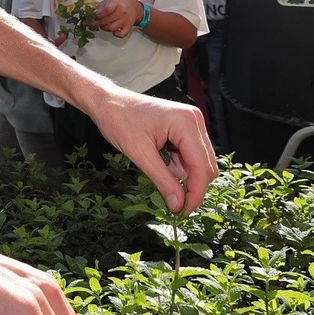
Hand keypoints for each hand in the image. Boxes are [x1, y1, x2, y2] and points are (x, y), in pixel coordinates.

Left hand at [89, 0, 139, 38]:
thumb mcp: (109, 1)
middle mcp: (122, 12)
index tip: (93, 15)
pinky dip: (115, 34)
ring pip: (111, 28)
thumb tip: (92, 15)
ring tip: (103, 25)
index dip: (98, 14)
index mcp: (116, 3)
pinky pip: (121, 35)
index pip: (107, 10)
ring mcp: (126, 20)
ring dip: (104, 28)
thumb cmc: (118, 5)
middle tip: (91, 23)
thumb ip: (100, 7)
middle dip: (96, 23)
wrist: (133, 8)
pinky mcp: (128, 28)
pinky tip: (113, 30)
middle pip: (106, 21)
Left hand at [89, 87, 217, 215]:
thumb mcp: (139, 154)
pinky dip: (178, 166)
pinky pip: (190, 155)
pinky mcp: (185, 128)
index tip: (183, 212)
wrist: (107, 102)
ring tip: (157, 169)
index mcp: (186, 122)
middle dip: (191, 186)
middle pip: (206, 166)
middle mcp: (194, 120)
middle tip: (173, 204)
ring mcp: (191, 123)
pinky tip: (160, 160)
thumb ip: (162, 180)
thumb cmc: (119, 120)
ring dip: (182, 174)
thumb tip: (178, 205)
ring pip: (199, 162)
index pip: (202, 166)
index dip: (195, 193)